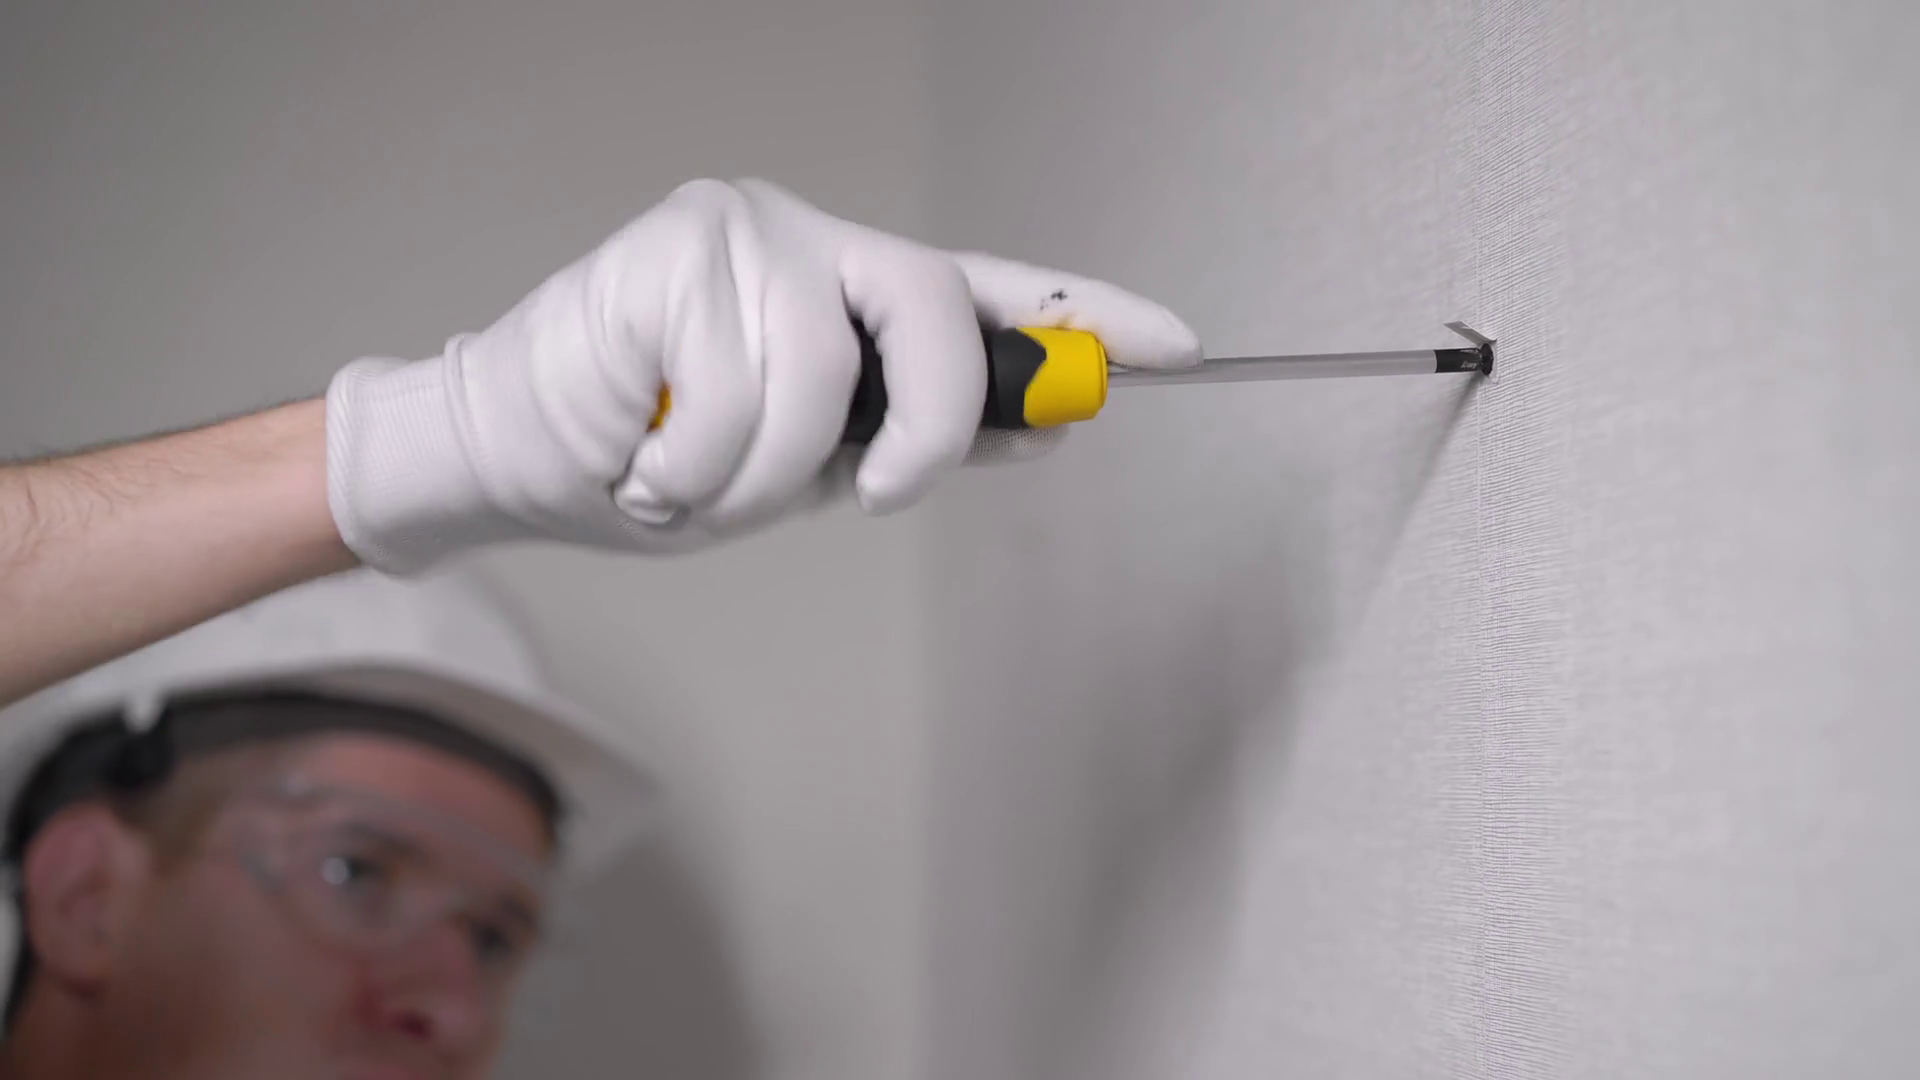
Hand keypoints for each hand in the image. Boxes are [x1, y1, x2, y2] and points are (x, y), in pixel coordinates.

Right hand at [324, 178, 1200, 572]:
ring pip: (820, 378)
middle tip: (872, 490)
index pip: (992, 290)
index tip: (1179, 350)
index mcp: (859, 298)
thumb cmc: (663, 454)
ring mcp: (749, 232)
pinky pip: (738, 388)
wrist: (518, 454)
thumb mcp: (809, 466)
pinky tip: (644, 451)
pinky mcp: (677, 242)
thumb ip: (915, 436)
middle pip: (934, 308)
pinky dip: (693, 466)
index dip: (1089, 317)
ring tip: (691, 477)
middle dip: (922, 425)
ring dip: (755, 477)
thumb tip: (1045, 428)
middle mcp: (818, 246)